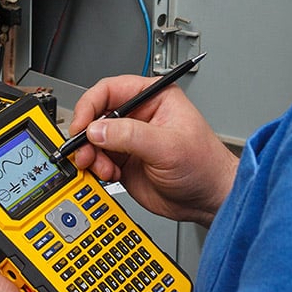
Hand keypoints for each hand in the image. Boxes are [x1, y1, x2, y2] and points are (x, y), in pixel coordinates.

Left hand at [0, 186, 69, 291]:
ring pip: (40, 245)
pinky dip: (65, 267)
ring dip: (49, 249)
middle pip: (14, 230)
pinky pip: (60, 266)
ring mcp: (23, 280)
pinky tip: (60, 274)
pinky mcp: (47, 289)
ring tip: (42, 265)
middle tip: (25, 240)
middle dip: (26, 228)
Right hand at [68, 75, 237, 227]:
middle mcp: (138, 116)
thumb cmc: (204, 165)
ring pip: (94, 141)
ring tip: (102, 168)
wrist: (208, 200)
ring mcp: (129, 140)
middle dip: (87, 135)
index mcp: (153, 98)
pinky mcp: (124, 162)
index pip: (110, 90)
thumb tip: (98, 129)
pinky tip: (110, 175)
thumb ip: (130, 135)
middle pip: (96, 116)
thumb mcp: (167, 146)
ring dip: (91, 155)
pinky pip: (99, 161)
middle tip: (85, 151)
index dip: (91, 106)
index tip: (82, 125)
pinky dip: (97, 169)